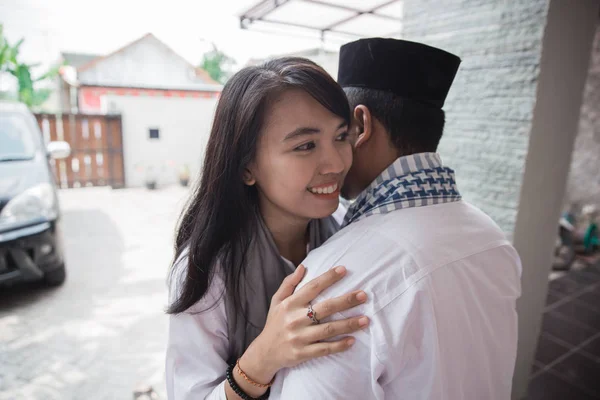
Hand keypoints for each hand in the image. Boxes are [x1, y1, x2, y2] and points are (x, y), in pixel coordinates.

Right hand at [240, 265, 368, 383]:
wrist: (264, 353)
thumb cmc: (274, 324)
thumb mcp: (276, 301)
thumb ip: (289, 283)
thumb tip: (303, 267)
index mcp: (290, 304)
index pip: (312, 288)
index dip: (328, 278)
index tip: (344, 270)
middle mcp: (295, 320)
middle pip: (325, 308)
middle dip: (346, 301)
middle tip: (363, 295)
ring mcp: (300, 337)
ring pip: (329, 329)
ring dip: (349, 324)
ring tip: (366, 319)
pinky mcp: (303, 353)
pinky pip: (325, 349)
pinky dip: (339, 346)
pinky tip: (352, 340)